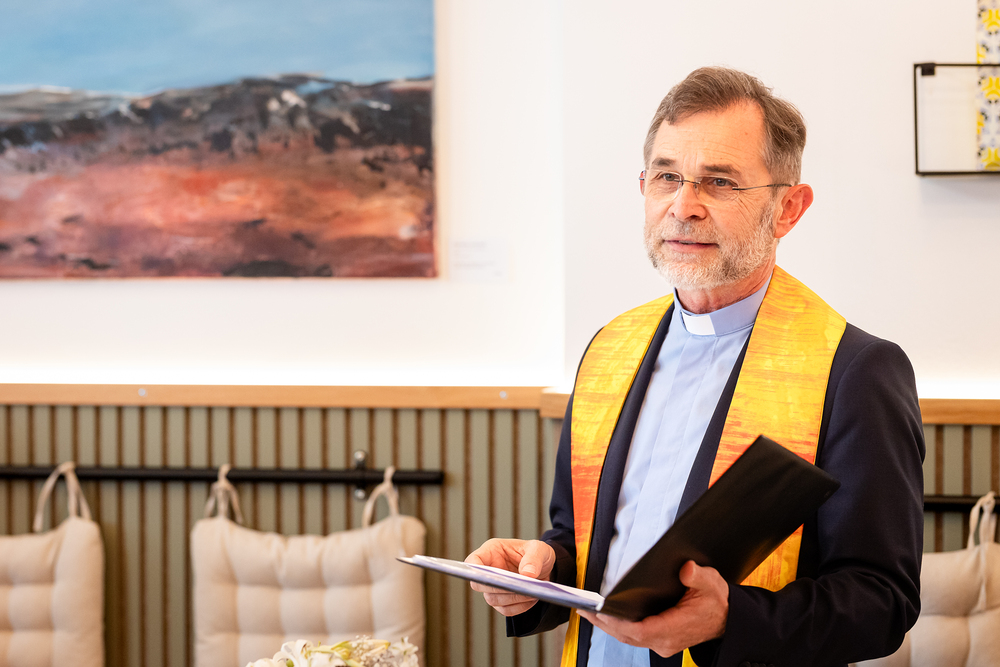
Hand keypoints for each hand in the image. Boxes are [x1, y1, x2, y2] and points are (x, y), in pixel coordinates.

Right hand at [465, 538, 555, 615]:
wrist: (545, 567)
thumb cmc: (538, 553)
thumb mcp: (539, 549)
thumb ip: (534, 558)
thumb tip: (527, 575)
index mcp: (492, 552)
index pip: (473, 561)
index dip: (473, 570)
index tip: (487, 576)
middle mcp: (489, 570)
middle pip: (479, 585)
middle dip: (498, 588)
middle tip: (518, 586)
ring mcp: (494, 587)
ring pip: (493, 600)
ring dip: (512, 598)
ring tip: (531, 593)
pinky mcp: (503, 601)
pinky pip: (506, 610)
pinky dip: (519, 607)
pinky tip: (532, 599)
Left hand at [578, 561, 727, 656]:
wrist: (727, 619)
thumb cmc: (717, 602)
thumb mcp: (712, 583)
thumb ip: (698, 576)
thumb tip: (686, 569)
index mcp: (676, 629)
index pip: (641, 631)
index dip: (618, 623)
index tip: (601, 612)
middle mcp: (666, 641)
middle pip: (628, 636)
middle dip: (604, 623)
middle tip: (584, 608)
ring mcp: (662, 643)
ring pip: (628, 638)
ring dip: (607, 626)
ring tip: (587, 611)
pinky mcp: (659, 640)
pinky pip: (633, 636)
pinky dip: (617, 627)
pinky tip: (604, 616)